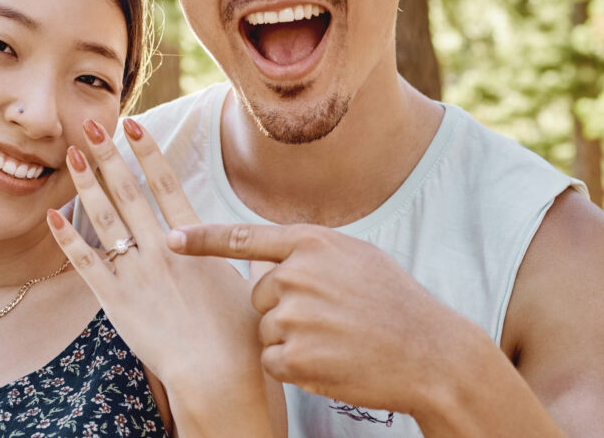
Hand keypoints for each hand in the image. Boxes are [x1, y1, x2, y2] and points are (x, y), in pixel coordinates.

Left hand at [47, 118, 280, 435]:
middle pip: (129, 191)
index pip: (166, 183)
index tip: (133, 125)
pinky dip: (67, 238)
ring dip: (87, 183)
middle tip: (90, 123)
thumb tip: (256, 244)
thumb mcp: (249, 284)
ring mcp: (136, 273)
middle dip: (108, 154)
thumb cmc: (241, 335)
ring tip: (71, 154)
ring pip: (104, 218)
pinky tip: (52, 215)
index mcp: (195, 241)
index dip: (148, 151)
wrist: (218, 374)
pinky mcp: (116, 302)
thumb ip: (242, 257)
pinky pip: (85, 263)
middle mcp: (161, 249)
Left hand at [167, 222, 477, 416]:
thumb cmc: (397, 304)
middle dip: (283, 309)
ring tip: (337, 340)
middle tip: (331, 319)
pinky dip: (293, 366)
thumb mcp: (357, 257)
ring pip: (264, 330)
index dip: (204, 240)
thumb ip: (309, 252)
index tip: (172, 240)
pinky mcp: (295, 356)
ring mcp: (295, 316)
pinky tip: (330, 362)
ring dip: (290, 340)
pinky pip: (271, 360)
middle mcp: (297, 274)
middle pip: (258, 295)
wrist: (431, 354)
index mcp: (312, 243)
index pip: (244, 237)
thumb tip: (271, 258)